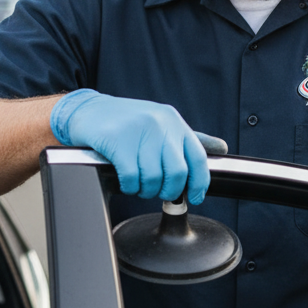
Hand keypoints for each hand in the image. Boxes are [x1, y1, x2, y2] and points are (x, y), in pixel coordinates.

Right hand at [51, 89, 219, 202]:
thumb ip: (187, 139)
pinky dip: (130, 186)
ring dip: (145, 190)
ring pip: (153, 179)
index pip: (198, 158)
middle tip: (157, 191)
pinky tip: (126, 181)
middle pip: (177, 173)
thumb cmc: (125, 122)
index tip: (195, 196)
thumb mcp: (160, 124)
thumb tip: (220, 147)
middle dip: (168, 191)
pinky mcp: (118, 141)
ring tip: (138, 184)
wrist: (87, 111)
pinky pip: (132, 178)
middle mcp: (160, 125)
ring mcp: (139, 131)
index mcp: (174, 122)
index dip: (200, 183)